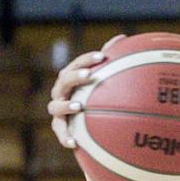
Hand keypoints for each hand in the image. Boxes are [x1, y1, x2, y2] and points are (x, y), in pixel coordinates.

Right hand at [47, 34, 125, 148]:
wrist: (86, 122)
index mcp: (71, 77)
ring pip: (56, 106)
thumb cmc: (94, 94)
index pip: (77, 64)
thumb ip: (110, 59)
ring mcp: (58, 109)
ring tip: (80, 106)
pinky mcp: (60, 126)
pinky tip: (74, 143)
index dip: (87, 59)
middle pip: (64, 80)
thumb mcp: (103, 77)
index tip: (102, 57)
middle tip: (89, 75)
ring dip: (66, 105)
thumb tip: (123, 37)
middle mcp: (61, 91)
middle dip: (75, 77)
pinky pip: (60, 132)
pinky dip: (65, 137)